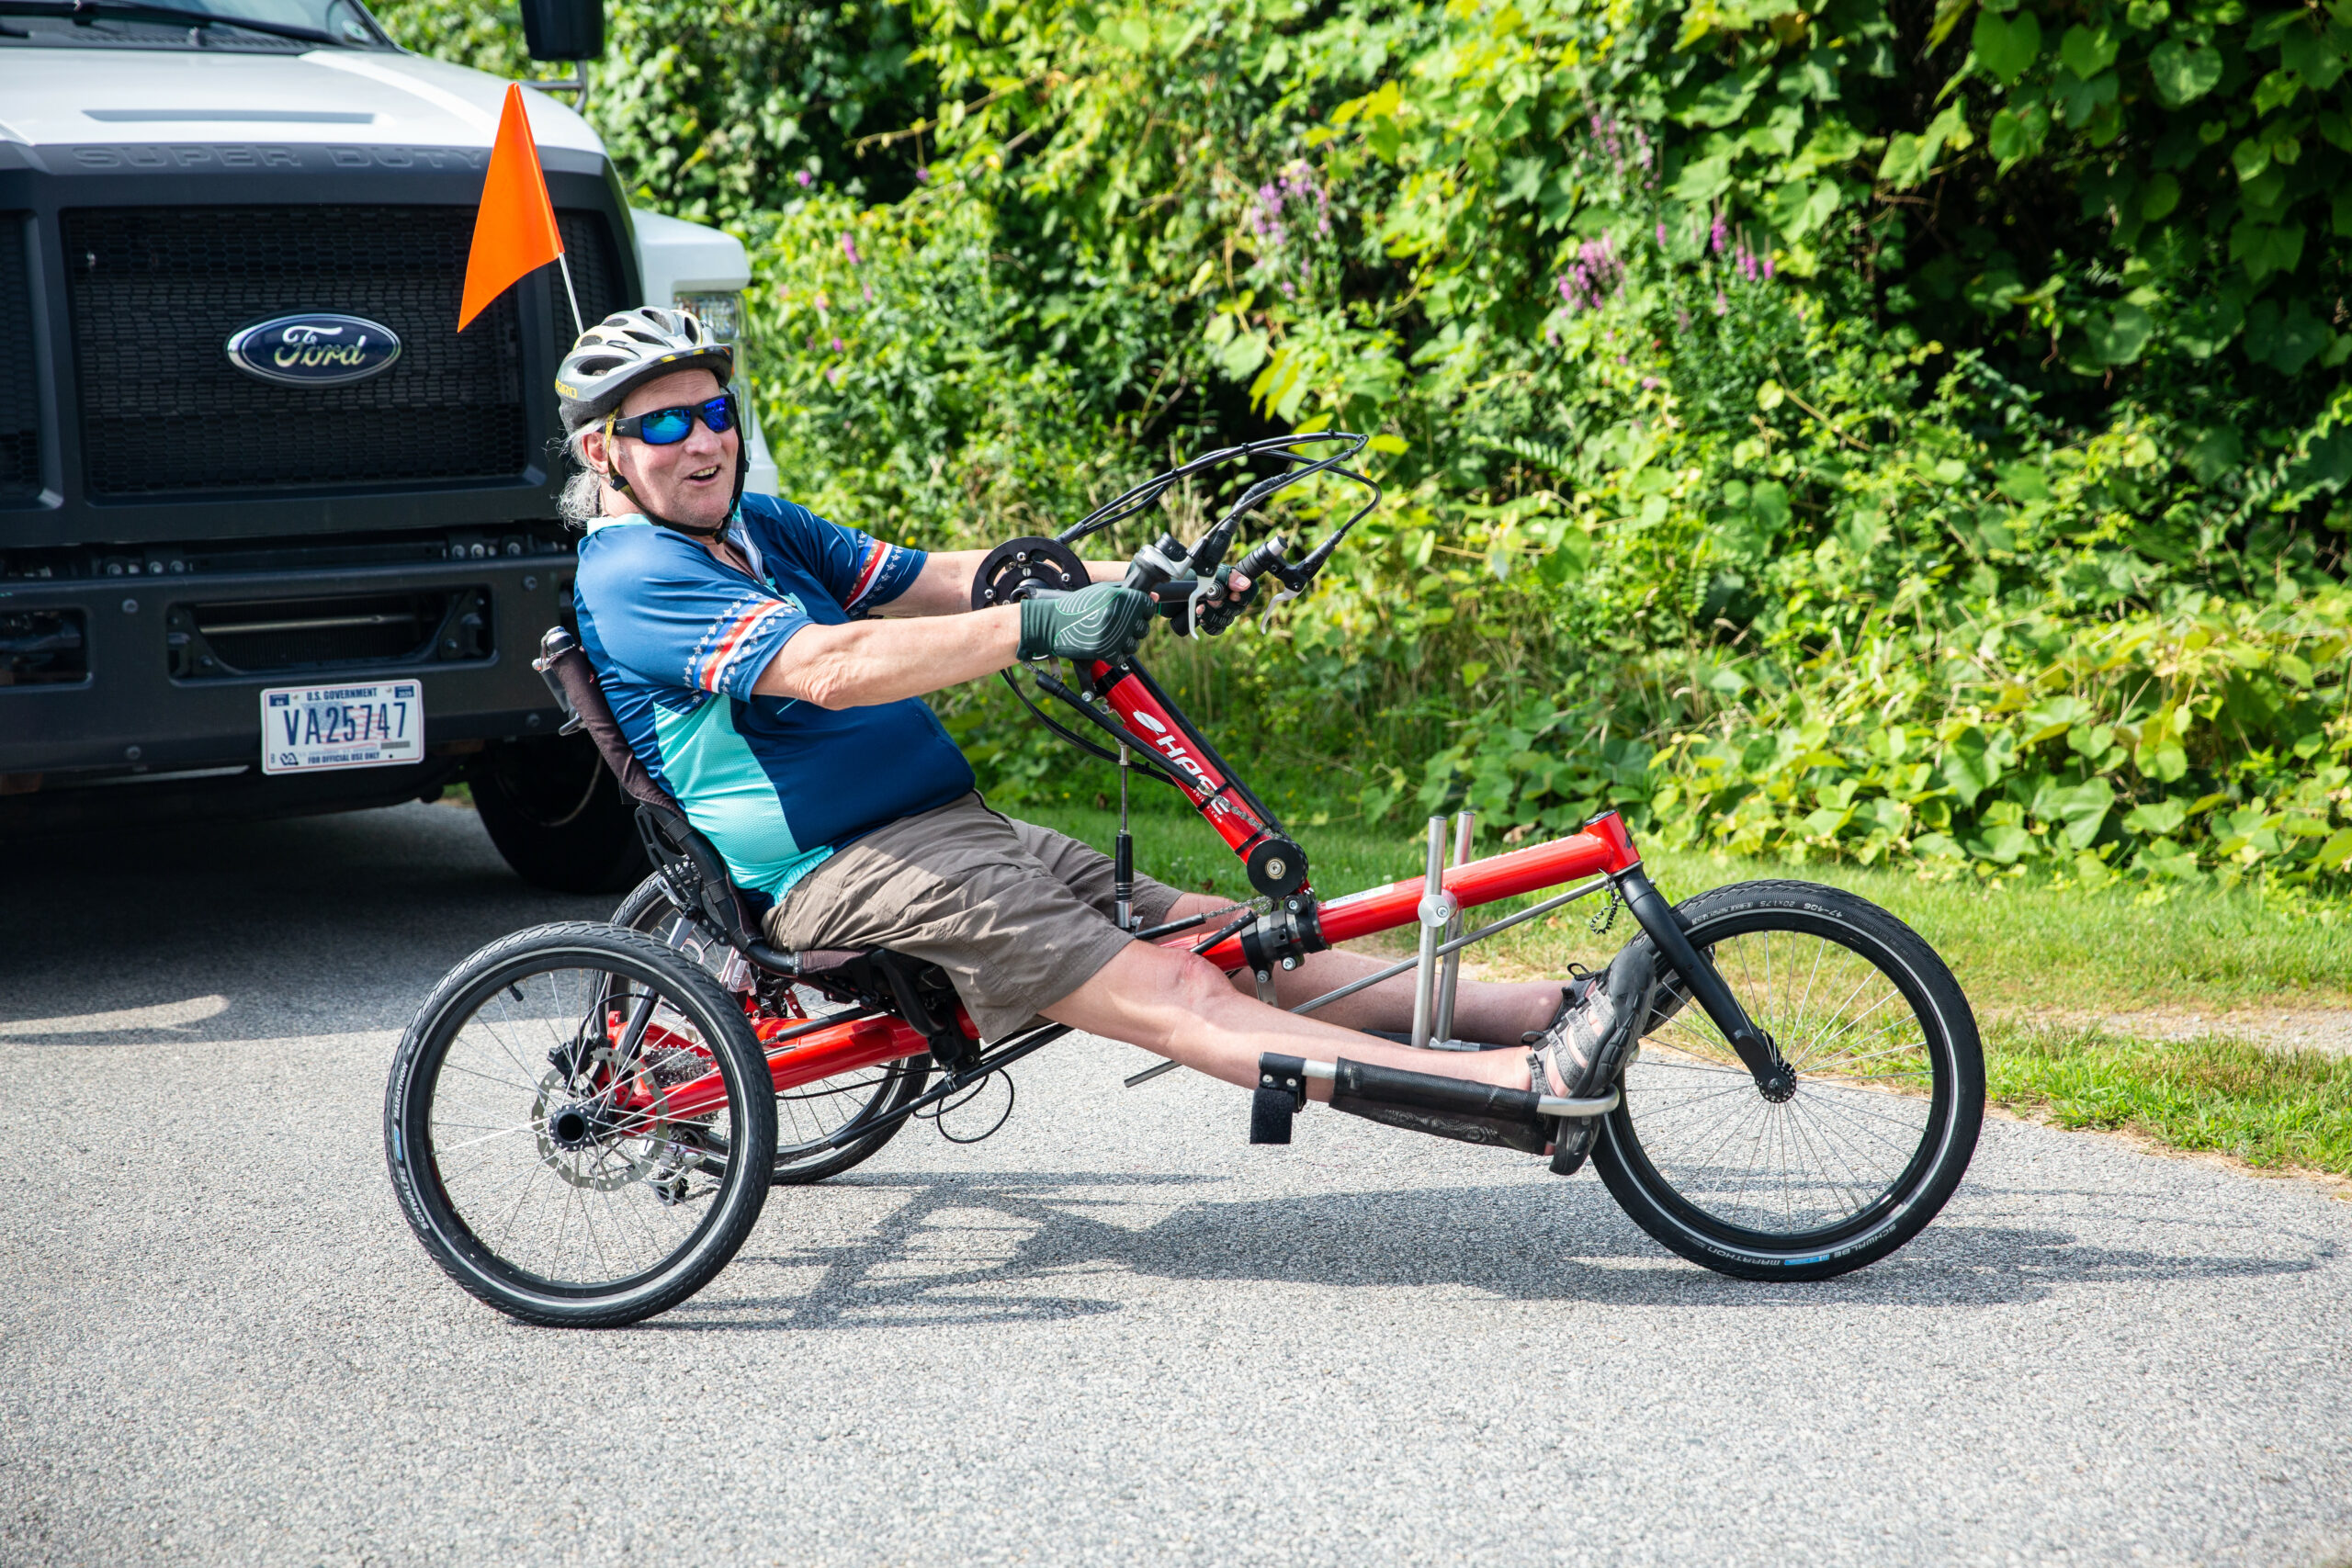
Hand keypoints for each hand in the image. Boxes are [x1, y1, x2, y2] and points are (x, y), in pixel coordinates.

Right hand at [1017, 582, 1156, 662]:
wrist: (1051, 624)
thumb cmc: (1076, 608)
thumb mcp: (1101, 593)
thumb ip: (1128, 595)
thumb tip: (1154, 597)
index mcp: (1119, 597)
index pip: (1148, 607)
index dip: (1142, 611)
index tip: (1131, 614)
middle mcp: (1118, 614)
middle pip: (1143, 628)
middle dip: (1132, 630)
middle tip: (1115, 627)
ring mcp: (1112, 633)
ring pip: (1134, 645)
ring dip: (1123, 644)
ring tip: (1107, 637)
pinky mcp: (1105, 651)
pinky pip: (1121, 658)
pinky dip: (1113, 656)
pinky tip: (1102, 646)